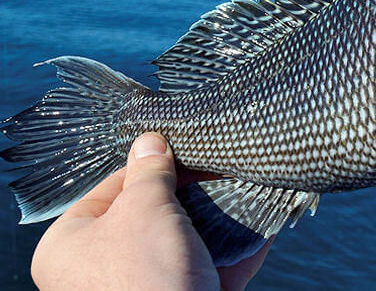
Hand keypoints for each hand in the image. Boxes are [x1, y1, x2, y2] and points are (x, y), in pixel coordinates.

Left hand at [30, 132, 271, 289]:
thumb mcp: (143, 210)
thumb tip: (149, 140)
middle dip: (194, 192)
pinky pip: (213, 268)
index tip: (183, 147)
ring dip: (222, 218)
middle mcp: (105, 268)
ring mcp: (147, 288)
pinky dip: (238, 248)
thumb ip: (148, 172)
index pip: (113, 188)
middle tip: (218, 166)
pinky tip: (263, 224)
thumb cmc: (143, 278)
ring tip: (246, 188)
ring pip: (190, 243)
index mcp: (72, 245)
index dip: (152, 164)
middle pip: (156, 215)